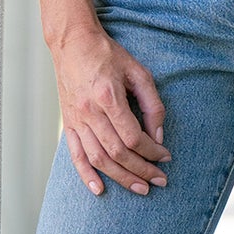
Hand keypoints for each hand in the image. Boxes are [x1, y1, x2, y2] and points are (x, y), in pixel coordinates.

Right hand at [52, 24, 171, 195]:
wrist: (72, 43)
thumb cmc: (107, 55)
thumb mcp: (138, 73)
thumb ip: (152, 104)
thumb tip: (159, 136)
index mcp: (108, 97)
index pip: (133, 137)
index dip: (152, 151)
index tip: (165, 157)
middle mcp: (89, 112)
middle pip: (117, 153)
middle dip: (141, 170)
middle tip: (159, 181)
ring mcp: (76, 120)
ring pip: (98, 159)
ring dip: (120, 178)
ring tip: (140, 189)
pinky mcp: (68, 123)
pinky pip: (75, 155)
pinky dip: (86, 175)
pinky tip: (100, 190)